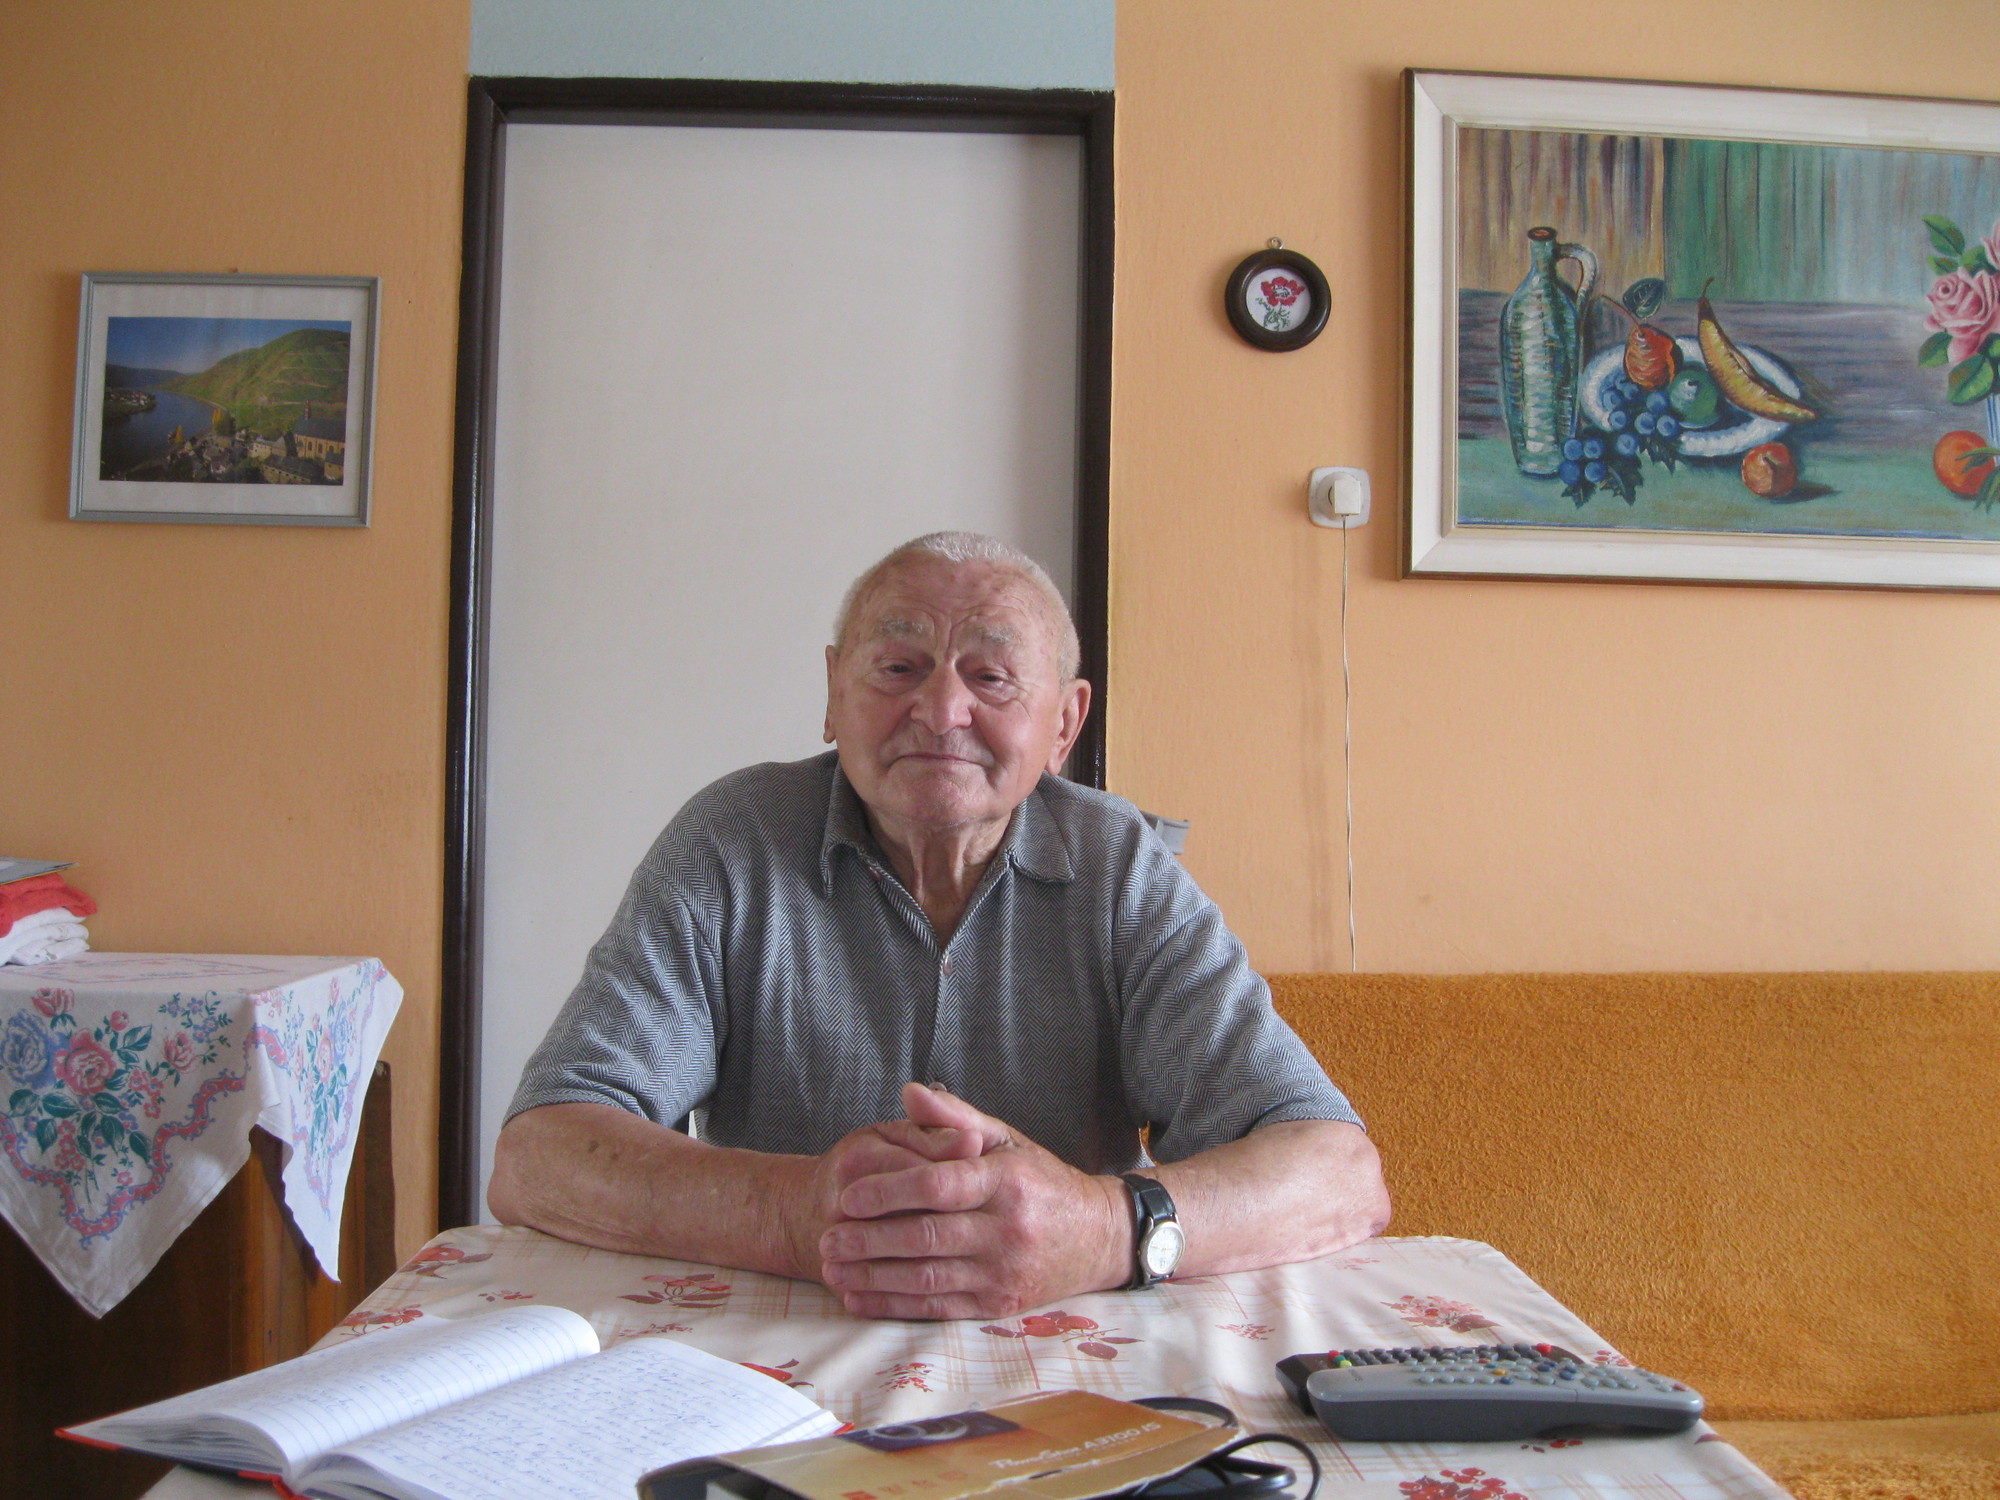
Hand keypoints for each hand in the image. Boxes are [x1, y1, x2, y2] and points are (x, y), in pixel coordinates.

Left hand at [816, 1083, 1130, 1319]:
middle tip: (828, 1237)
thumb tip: (909, 1092)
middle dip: (868, 1239)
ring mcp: (1003, 1272)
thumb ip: (954, 1119)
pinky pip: (936, 1308)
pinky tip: (859, 1296)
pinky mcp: (997, 1305)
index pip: (938, 1185)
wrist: (1098, 1238)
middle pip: (924, 1236)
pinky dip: (892, 1306)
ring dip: (872, 1276)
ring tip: (833, 1267)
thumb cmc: (1041, 1182)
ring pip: (925, 1278)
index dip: (888, 1191)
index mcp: (1006, 1180)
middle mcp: (1007, 1229)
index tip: (849, 1196)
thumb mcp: (1006, 1140)